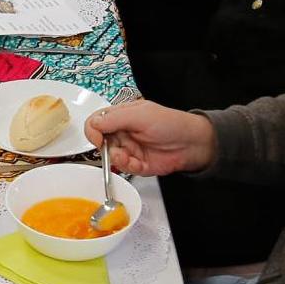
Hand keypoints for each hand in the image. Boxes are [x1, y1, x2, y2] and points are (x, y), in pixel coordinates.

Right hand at [85, 101, 214, 177]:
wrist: (191, 144)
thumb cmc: (171, 123)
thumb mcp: (140, 115)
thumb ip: (114, 119)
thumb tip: (93, 124)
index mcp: (122, 115)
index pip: (96, 121)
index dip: (93, 130)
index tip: (97, 138)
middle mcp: (123, 132)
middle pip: (100, 141)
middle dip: (105, 147)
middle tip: (113, 148)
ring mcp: (129, 148)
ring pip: (111, 157)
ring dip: (117, 158)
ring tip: (128, 156)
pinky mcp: (136, 163)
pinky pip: (123, 168)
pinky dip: (128, 166)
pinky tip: (137, 162)